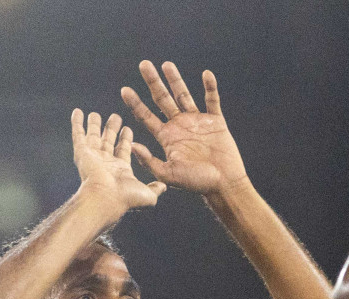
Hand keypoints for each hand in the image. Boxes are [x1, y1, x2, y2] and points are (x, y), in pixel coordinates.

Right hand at [71, 108, 165, 215]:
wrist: (106, 198)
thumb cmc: (126, 198)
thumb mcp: (148, 194)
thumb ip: (156, 188)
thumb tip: (163, 187)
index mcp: (120, 169)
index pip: (123, 149)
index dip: (125, 139)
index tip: (127, 128)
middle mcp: (106, 163)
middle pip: (108, 141)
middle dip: (111, 129)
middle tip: (115, 116)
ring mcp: (93, 157)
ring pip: (93, 137)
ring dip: (94, 125)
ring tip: (94, 114)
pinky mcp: (82, 152)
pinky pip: (78, 134)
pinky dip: (77, 123)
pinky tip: (77, 112)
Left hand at [121, 61, 248, 195]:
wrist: (223, 184)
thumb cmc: (196, 183)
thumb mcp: (168, 175)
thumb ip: (149, 161)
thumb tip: (131, 145)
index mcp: (167, 137)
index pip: (146, 117)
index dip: (135, 103)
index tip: (124, 90)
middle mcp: (179, 126)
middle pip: (162, 99)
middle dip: (152, 82)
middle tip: (143, 65)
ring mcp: (197, 121)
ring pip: (184, 95)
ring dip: (175, 80)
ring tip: (166, 64)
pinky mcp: (215, 121)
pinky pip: (212, 100)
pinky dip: (210, 87)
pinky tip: (206, 75)